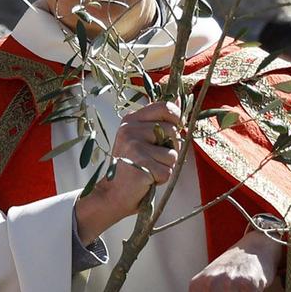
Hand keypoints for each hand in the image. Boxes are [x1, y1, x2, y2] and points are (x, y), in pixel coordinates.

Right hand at [76, 100, 182, 243]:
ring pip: (173, 154)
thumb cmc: (132, 167)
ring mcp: (134, 146)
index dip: (177, 117)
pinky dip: (162, 179)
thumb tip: (178, 97)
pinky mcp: (141, 163)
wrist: (112, 194)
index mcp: (131, 120)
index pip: (164, 106)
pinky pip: (168, 170)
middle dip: (172, 149)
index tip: (176, 128)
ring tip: (149, 170)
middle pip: (173, 131)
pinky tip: (147, 179)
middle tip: (154, 159)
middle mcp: (131, 129)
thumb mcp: (142, 138)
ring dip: (166, 166)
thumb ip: (158, 120)